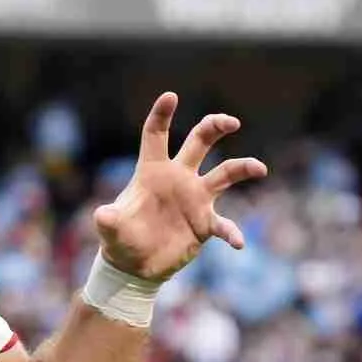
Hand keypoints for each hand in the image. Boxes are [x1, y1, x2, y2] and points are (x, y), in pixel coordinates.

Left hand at [94, 93, 267, 281]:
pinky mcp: (205, 223)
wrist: (136, 265)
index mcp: (152, 171)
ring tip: (259, 168)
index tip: (170, 96)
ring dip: (243, 168)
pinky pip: (224, 224)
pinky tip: (237, 242)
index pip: (156, 136)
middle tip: (231, 122)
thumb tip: (102, 216)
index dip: (162, 115)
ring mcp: (195, 198)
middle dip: (215, 126)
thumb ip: (108, 221)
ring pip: (225, 173)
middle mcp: (178, 178)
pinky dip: (231, 232)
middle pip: (200, 141)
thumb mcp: (111, 230)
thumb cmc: (121, 239)